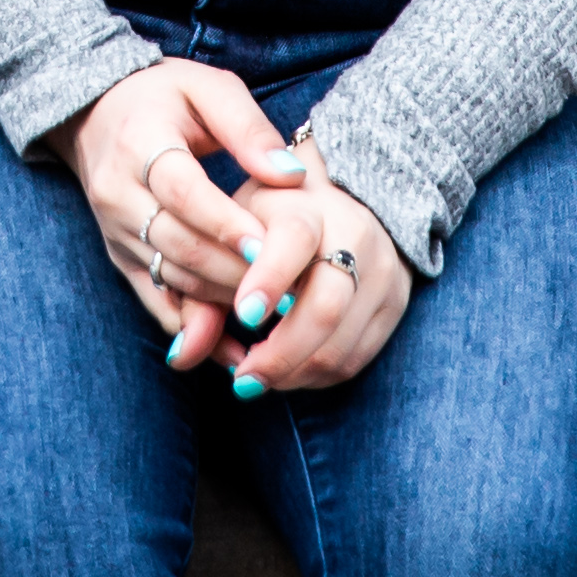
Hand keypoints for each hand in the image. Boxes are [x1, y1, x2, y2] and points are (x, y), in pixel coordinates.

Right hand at [50, 59, 307, 371]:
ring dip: (222, 301)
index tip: (268, 249)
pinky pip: (154, 302)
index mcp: (139, 142)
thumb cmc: (166, 95)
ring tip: (275, 318)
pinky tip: (234, 350)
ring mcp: (114, 231)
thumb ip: (248, 128)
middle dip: (235, 272)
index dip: (225, 223)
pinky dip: (193, 330)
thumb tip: (291, 177)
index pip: (181, 190)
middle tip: (289, 294)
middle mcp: (118, 192)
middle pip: (178, 242)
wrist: (96, 113)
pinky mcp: (119, 259)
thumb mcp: (208, 88)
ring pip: (170, 276)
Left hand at [217, 174, 408, 396]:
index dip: (269, 278)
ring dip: (294, 373)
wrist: (344, 196)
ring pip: (341, 343)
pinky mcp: (395, 304)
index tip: (244, 315)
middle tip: (242, 379)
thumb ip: (201, 287)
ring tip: (257, 379)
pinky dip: (317, 375)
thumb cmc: (270, 218)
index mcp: (306, 206)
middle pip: (325, 306)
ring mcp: (381, 272)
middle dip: (280, 353)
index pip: (293, 240)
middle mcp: (353, 234)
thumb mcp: (232, 229)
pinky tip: (288, 371)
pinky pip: (357, 358)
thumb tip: (181, 356)